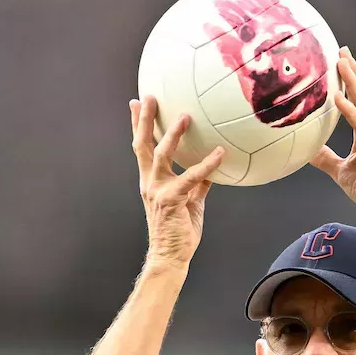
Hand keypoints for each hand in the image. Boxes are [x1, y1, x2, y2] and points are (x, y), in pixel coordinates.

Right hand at [132, 95, 225, 266]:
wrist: (170, 257)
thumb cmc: (179, 231)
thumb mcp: (190, 202)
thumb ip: (197, 184)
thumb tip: (209, 170)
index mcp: (151, 182)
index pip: (142, 148)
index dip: (138, 125)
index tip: (136, 104)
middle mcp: (150, 183)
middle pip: (143, 145)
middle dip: (144, 120)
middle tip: (148, 97)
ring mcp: (158, 191)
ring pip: (162, 155)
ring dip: (172, 134)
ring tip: (184, 116)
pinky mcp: (172, 200)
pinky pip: (191, 177)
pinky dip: (206, 165)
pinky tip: (219, 154)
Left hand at [310, 49, 355, 219]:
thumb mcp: (341, 171)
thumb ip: (326, 158)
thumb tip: (307, 150)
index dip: (351, 81)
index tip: (341, 62)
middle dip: (353, 70)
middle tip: (341, 49)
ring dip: (353, 80)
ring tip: (341, 61)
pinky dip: (349, 109)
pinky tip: (337, 97)